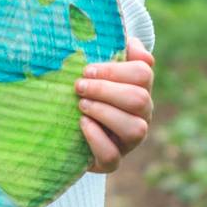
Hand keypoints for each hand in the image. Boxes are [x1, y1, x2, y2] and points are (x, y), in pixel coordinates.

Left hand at [75, 37, 154, 173]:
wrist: (64, 127)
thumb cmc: (83, 89)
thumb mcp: (96, 67)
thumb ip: (115, 49)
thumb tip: (134, 45)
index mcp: (138, 88)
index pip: (143, 73)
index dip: (115, 69)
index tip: (87, 69)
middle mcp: (140, 115)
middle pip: (140, 100)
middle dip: (106, 90)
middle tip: (79, 86)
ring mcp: (128, 142)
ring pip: (135, 129)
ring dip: (104, 112)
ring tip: (81, 105)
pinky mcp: (110, 161)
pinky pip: (113, 156)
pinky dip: (96, 138)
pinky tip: (82, 124)